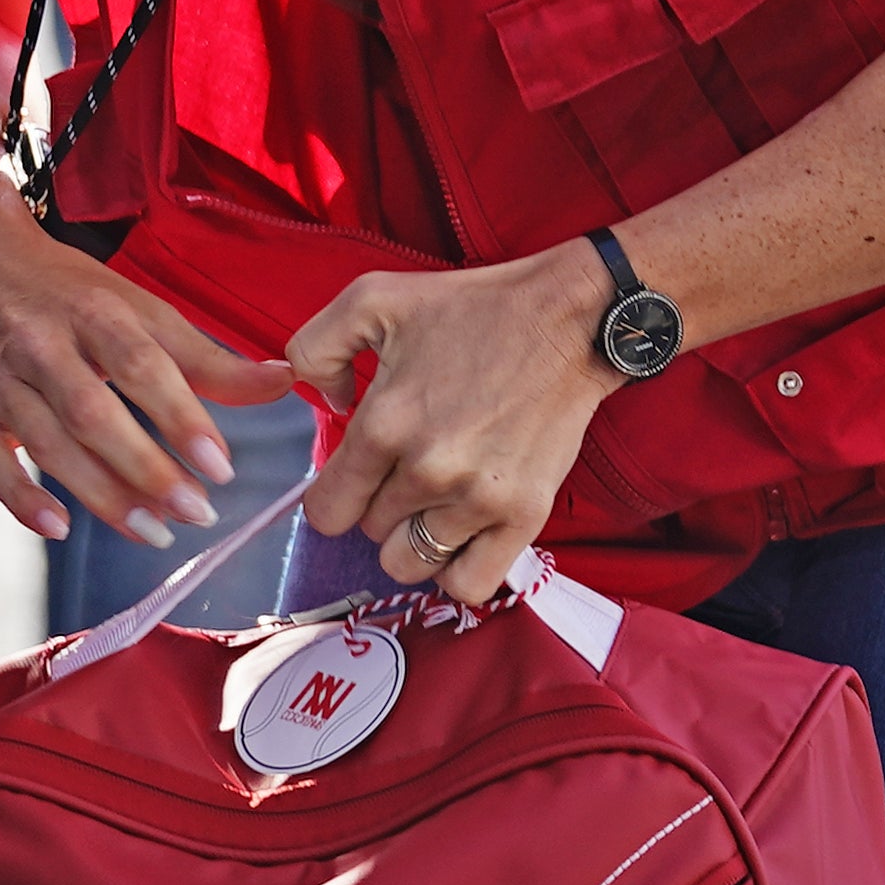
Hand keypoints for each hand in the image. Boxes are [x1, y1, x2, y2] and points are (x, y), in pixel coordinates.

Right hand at [0, 206, 284, 547]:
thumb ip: (208, 358)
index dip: (181, 418)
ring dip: (101, 495)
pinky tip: (58, 528)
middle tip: (196, 512)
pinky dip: (20, 498)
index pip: (141, 365)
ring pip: (48, 443)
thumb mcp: (142, 309)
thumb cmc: (72, 294)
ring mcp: (0, 379)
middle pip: (92, 412)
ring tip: (154, 532)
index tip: (221, 466)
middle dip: (146, 468)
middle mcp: (40, 342)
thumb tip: (283, 383)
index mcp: (93, 310)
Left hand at [289, 251, 624, 606]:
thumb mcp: (373, 299)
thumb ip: (315, 348)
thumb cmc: (475, 307)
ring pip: (409, 563)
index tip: (358, 475)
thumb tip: (322, 404)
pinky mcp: (524, 516)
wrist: (570, 320)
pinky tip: (460, 534)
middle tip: (409, 466)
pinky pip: (467, 585)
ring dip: (414, 537)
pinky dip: (455, 569)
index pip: (327, 511)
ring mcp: (477, 499)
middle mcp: (427, 470)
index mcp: (384, 423)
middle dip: (379, 504)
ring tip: (435, 499)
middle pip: (369, 532)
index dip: (334, 496)